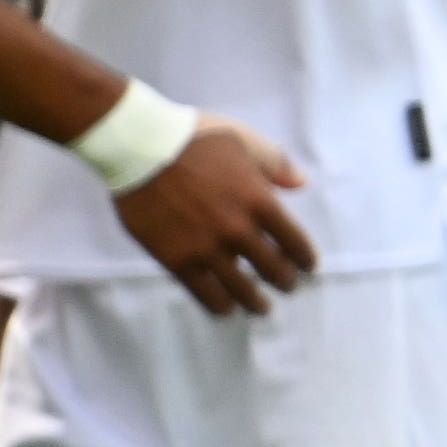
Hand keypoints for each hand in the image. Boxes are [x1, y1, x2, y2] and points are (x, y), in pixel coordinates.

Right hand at [108, 114, 320, 315]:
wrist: (139, 147)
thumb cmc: (194, 138)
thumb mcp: (243, 139)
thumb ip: (275, 163)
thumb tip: (300, 184)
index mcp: (260, 200)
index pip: (295, 242)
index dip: (305, 259)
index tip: (307, 267)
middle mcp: (238, 230)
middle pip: (273, 270)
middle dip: (286, 283)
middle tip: (289, 287)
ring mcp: (207, 248)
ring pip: (242, 289)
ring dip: (256, 302)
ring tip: (261, 307)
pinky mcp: (177, 260)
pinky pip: (205, 293)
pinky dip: (220, 305)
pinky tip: (226, 308)